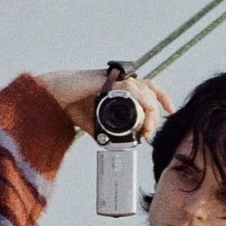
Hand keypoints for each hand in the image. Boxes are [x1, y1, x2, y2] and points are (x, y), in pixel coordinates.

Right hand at [37, 68, 174, 139]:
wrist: (55, 97)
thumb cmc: (73, 106)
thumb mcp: (95, 123)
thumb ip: (107, 131)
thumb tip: (115, 146)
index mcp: (120, 87)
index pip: (149, 88)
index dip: (162, 98)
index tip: (170, 112)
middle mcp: (120, 80)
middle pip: (150, 89)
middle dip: (155, 112)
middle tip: (149, 133)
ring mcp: (114, 79)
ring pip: (143, 89)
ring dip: (149, 110)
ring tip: (145, 130)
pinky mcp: (106, 80)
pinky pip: (129, 88)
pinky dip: (138, 101)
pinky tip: (140, 113)